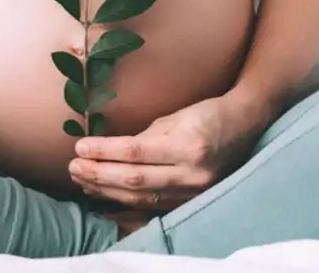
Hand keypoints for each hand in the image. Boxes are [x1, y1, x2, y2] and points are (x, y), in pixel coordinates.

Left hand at [69, 93, 274, 210]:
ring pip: (140, 197)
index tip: (80, 147)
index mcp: (187, 145)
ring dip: (106, 190)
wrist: (245, 127)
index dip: (105, 152)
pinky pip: (152, 205)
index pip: (136, 152)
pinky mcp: (191, 200)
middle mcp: (191, 173)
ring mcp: (193, 190)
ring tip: (82, 179)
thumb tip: (110, 150)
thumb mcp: (176, 117)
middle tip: (73, 167)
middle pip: (135, 179)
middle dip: (99, 174)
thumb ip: (145, 137)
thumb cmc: (207, 114)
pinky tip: (104, 196)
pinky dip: (124, 202)